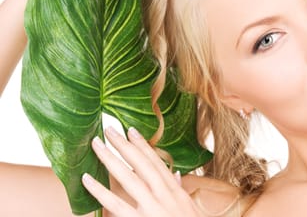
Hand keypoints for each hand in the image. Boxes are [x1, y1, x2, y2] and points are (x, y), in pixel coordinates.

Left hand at [82, 126, 203, 216]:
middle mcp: (163, 195)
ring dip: (110, 159)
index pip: (156, 163)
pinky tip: (87, 179)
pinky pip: (115, 204)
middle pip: (141, 164)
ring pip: (127, 178)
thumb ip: (179, 190)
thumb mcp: (188, 207)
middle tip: (108, 129)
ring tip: (96, 145)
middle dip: (124, 145)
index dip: (143, 146)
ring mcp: (151, 207)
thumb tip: (175, 174)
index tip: (131, 130)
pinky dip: (100, 191)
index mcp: (174, 191)